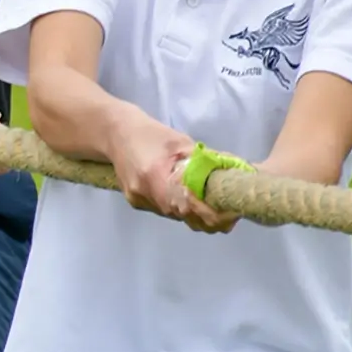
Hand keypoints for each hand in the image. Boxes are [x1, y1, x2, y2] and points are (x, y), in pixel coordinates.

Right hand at [105, 112, 237, 233]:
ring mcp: (139, 201)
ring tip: (209, 199)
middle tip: (229, 208)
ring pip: (177, 217)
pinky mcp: (136, 202)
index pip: (190, 208)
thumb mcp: (183, 143)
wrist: (115, 133)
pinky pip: (166, 211)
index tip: (233, 212)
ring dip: (196, 212)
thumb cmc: (151, 134)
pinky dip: (181, 207)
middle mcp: (145, 195)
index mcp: (156, 177)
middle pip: (186, 218)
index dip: (214, 215)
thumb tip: (235, 177)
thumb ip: (206, 163)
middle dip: (211, 218)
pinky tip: (184, 193)